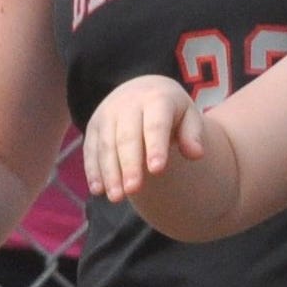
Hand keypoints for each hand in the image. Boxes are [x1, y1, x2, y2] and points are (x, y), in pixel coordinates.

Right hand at [83, 73, 206, 202]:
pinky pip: (91, 149)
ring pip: (106, 145)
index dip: (155, 147)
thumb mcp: (188, 115)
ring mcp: (106, 114)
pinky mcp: (93, 126)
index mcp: (155, 99)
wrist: (142, 89)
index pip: (155, 125)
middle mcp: (127, 105)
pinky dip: (93, 170)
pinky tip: (98, 189)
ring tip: (116, 197)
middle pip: (127, 138)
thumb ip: (193, 134)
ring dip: (109, 172)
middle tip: (133, 190)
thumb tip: (195, 154)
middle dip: (128, 165)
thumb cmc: (171, 110)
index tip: (157, 170)